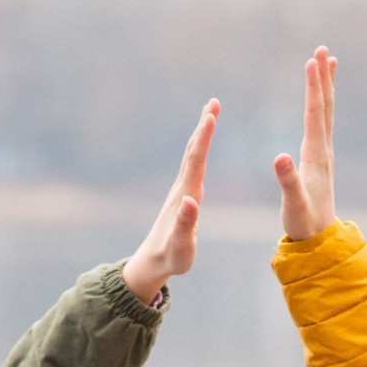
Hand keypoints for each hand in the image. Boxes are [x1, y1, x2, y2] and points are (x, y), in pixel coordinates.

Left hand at [123, 99, 220, 303]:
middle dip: (204, 126)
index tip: (211, 114)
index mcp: (185, 196)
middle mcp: (182, 189)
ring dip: (202, 135)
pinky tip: (202, 148)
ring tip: (211, 115)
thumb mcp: (180, 246)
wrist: (152, 264)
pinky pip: (193, 167)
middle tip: (214, 101)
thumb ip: (185, 225)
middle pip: (194, 151)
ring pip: (193, 157)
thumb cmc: (170, 258)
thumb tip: (191, 201)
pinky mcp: (182, 198)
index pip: (196, 161)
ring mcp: (181, 192)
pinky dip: (200, 151)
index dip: (204, 137)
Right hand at [274, 46, 337, 240]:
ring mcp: (324, 154)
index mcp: (316, 156)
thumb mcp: (292, 203)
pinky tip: (319, 100)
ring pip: (326, 112)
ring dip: (326, 86)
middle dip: (323, 77)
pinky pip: (322, 123)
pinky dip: (321, 105)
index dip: (313, 87)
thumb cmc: (304, 223)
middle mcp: (323, 150)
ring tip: (327, 63)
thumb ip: (287, 180)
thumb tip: (279, 156)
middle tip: (322, 49)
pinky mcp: (320, 160)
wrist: (320, 241)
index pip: (314, 114)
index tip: (311, 61)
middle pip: (325, 106)